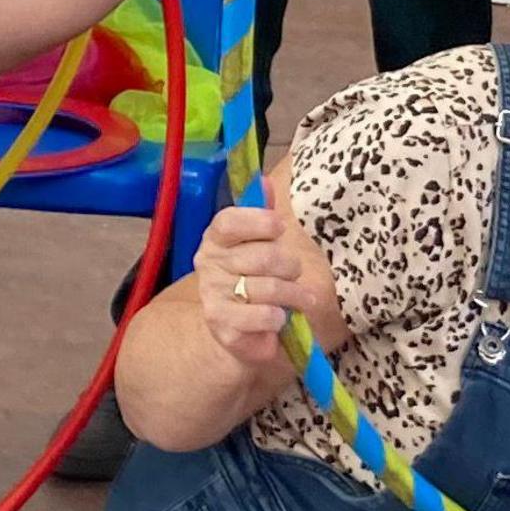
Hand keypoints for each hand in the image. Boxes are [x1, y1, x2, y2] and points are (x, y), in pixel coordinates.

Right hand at [191, 182, 331, 368]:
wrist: (239, 329)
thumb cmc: (254, 278)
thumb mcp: (259, 243)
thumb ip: (262, 213)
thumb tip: (264, 182)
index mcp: (216, 239)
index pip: (229, 221)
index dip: (259, 221)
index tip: (279, 227)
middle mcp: (208, 265)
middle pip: (263, 256)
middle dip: (290, 266)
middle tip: (294, 274)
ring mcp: (213, 297)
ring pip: (268, 288)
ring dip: (294, 295)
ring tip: (301, 299)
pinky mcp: (223, 327)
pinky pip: (263, 316)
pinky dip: (279, 318)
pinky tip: (280, 318)